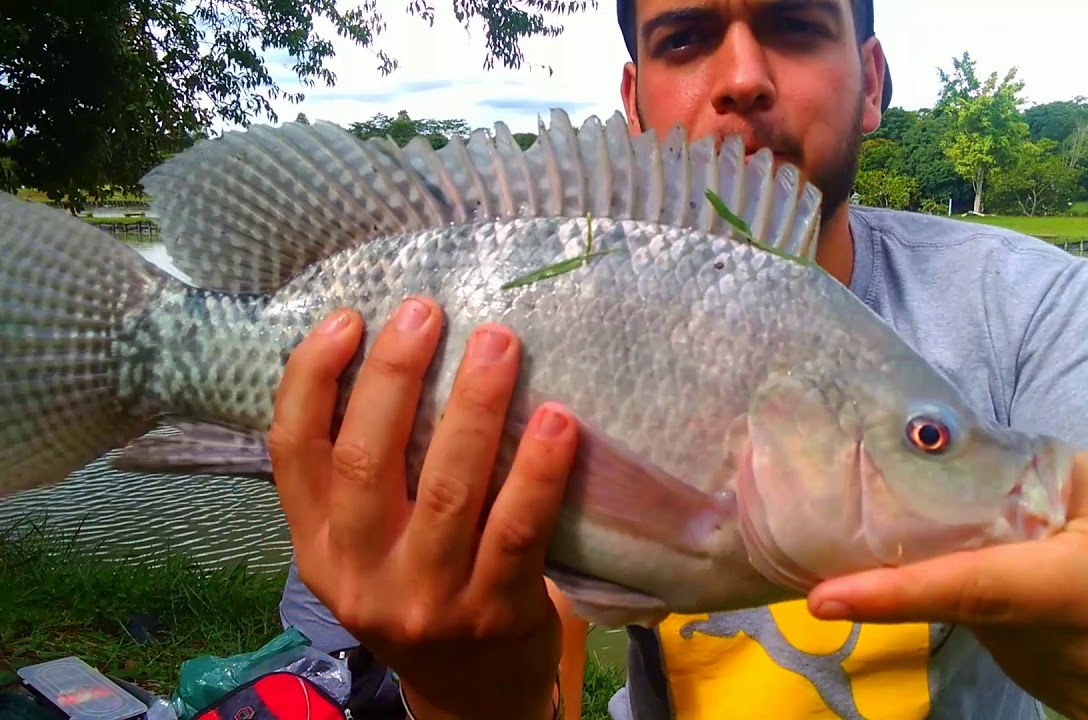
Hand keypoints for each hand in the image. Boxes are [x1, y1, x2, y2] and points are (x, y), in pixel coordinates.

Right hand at [267, 297, 577, 719]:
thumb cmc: (425, 593)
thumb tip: (399, 354)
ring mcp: (426, 597)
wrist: (472, 694)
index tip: (349, 319)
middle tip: (428, 312)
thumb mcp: (370, 548)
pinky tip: (559, 421)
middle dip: (395, 375)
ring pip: (445, 488)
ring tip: (499, 344)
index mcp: (319, 546)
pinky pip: (516, 530)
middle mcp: (360, 573)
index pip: (292, 452)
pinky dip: (538, 472)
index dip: (312, 379)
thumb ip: (369, 479)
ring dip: (475, 408)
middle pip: (366, 458)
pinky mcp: (492, 612)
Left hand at [806, 451, 1087, 719]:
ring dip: (1001, 616)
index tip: (825, 598)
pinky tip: (1065, 618)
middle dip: (967, 583)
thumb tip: (893, 497)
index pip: (980, 589)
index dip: (897, 594)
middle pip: (984, 620)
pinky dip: (1025, 643)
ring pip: (1002, 650)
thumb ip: (995, 487)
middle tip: (1012, 544)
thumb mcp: (1079, 473)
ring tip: (1058, 579)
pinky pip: (1029, 677)